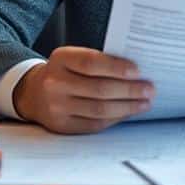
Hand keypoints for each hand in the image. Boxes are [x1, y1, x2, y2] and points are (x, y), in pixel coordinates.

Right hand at [12, 46, 153, 133]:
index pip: (91, 63)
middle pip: (99, 89)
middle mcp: (55, 83)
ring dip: (127, 107)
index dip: (117, 68)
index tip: (138, 71)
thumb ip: (99, 61)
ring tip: (144, 102)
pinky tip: (128, 112)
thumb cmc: (65, 72)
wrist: (34, 92)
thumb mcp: (74, 58)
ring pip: (99, 109)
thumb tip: (136, 72)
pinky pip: (94, 124)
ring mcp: (57, 107)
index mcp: (61, 59)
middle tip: (149, 89)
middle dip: (129, 90)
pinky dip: (115, 118)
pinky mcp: (62, 126)